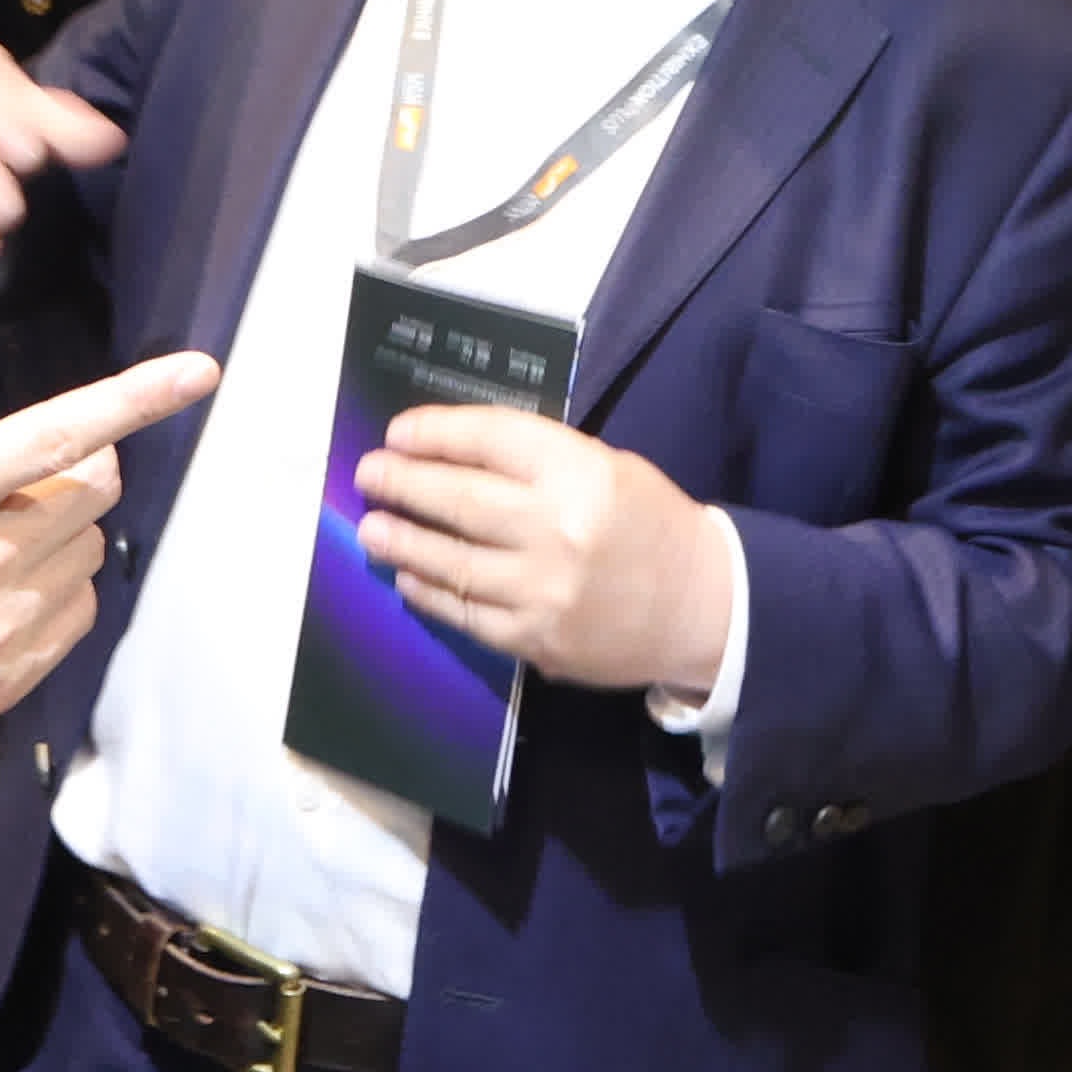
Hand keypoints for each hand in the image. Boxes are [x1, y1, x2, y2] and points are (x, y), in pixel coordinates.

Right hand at [0, 273, 216, 807]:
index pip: (57, 433)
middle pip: (93, 491)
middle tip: (0, 480)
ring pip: (87, 553)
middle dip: (70, 466)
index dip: (137, 397)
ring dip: (60, 531)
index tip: (199, 371)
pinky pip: (75, 617)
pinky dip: (55, 591)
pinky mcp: (4, 685)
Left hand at [357, 403, 732, 696]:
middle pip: (458, 499)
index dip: (435, 432)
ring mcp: (543, 590)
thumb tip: (453, 456)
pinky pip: (466, 613)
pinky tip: (409, 578)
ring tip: (370, 528)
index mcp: (580, 473)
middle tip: (369, 474)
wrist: (702, 607)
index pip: (489, 440)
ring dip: (403, 541)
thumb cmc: (651, 525)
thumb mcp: (607, 467)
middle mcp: (557, 529)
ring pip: (451, 562)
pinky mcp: (535, 639)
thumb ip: (536, 460)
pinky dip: (430, 593)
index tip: (398, 433)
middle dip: (404, 484)